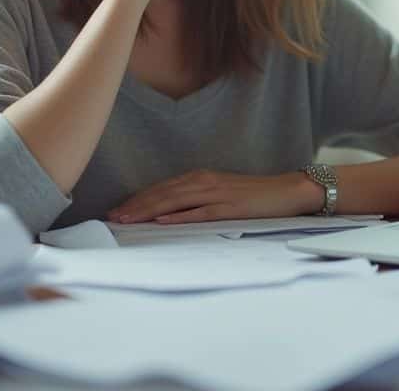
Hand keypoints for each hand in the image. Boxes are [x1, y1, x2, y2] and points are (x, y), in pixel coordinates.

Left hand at [107, 169, 320, 223]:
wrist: (286, 190)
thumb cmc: (253, 195)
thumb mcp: (219, 194)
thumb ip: (195, 201)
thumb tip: (167, 214)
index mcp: (199, 178)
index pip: (161, 188)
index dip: (137, 199)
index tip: (117, 210)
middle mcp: (204, 182)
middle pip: (162, 194)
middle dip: (135, 206)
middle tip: (113, 217)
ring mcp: (216, 194)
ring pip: (174, 201)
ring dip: (149, 210)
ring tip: (128, 220)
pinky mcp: (229, 208)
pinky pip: (199, 212)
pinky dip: (179, 216)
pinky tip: (163, 221)